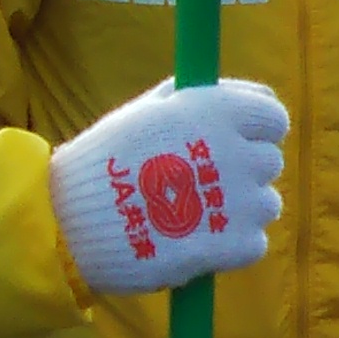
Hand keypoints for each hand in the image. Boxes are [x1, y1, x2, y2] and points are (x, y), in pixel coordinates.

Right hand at [50, 78, 285, 298]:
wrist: (66, 223)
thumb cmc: (102, 163)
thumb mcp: (142, 114)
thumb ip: (195, 100)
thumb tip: (238, 90)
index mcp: (216, 112)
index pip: (272, 116)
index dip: (255, 131)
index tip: (233, 143)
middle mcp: (238, 151)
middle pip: (268, 161)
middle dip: (239, 172)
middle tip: (193, 184)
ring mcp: (241, 200)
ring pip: (265, 204)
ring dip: (237, 211)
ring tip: (188, 216)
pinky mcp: (236, 244)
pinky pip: (255, 242)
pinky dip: (230, 246)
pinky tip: (193, 241)